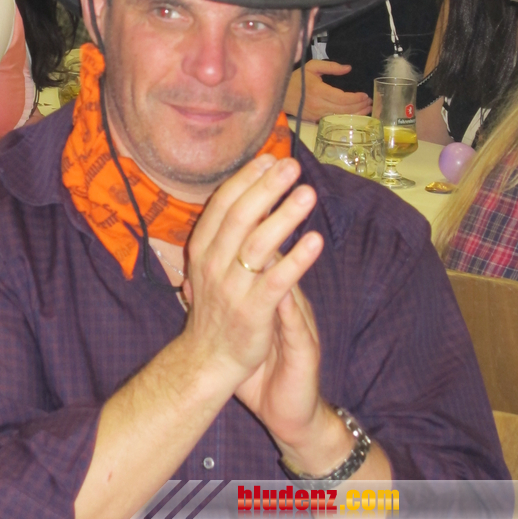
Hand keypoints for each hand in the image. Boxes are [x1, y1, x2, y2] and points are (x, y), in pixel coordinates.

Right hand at [179, 154, 320, 389]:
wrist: (206, 360)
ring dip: (284, 217)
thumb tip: (257, 191)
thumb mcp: (213, 263)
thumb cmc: (217, 304)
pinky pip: (276, 281)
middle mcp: (213, 263)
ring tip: (308, 194)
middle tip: (290, 166)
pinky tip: (315, 241)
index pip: (223, 203)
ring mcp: (232, 288)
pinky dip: (296, 260)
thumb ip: (232, 230)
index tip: (268, 159)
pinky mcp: (253, 312)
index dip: (246, 179)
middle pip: (240, 216)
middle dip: (266, 188)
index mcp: (202, 247)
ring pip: (259, 244)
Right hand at [283, 60, 371, 120]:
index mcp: (318, 91)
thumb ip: (331, 66)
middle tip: (369, 102)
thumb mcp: (312, 66)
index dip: (356, 98)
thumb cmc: (297, 78)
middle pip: (344, 110)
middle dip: (360, 107)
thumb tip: (348, 68)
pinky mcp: (314, 120)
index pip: (343, 98)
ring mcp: (316, 115)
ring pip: (340, 117)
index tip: (365, 95)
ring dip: (356, 114)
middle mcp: (318, 105)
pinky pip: (333, 120)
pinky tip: (354, 115)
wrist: (279, 93)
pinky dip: (345, 118)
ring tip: (366, 109)